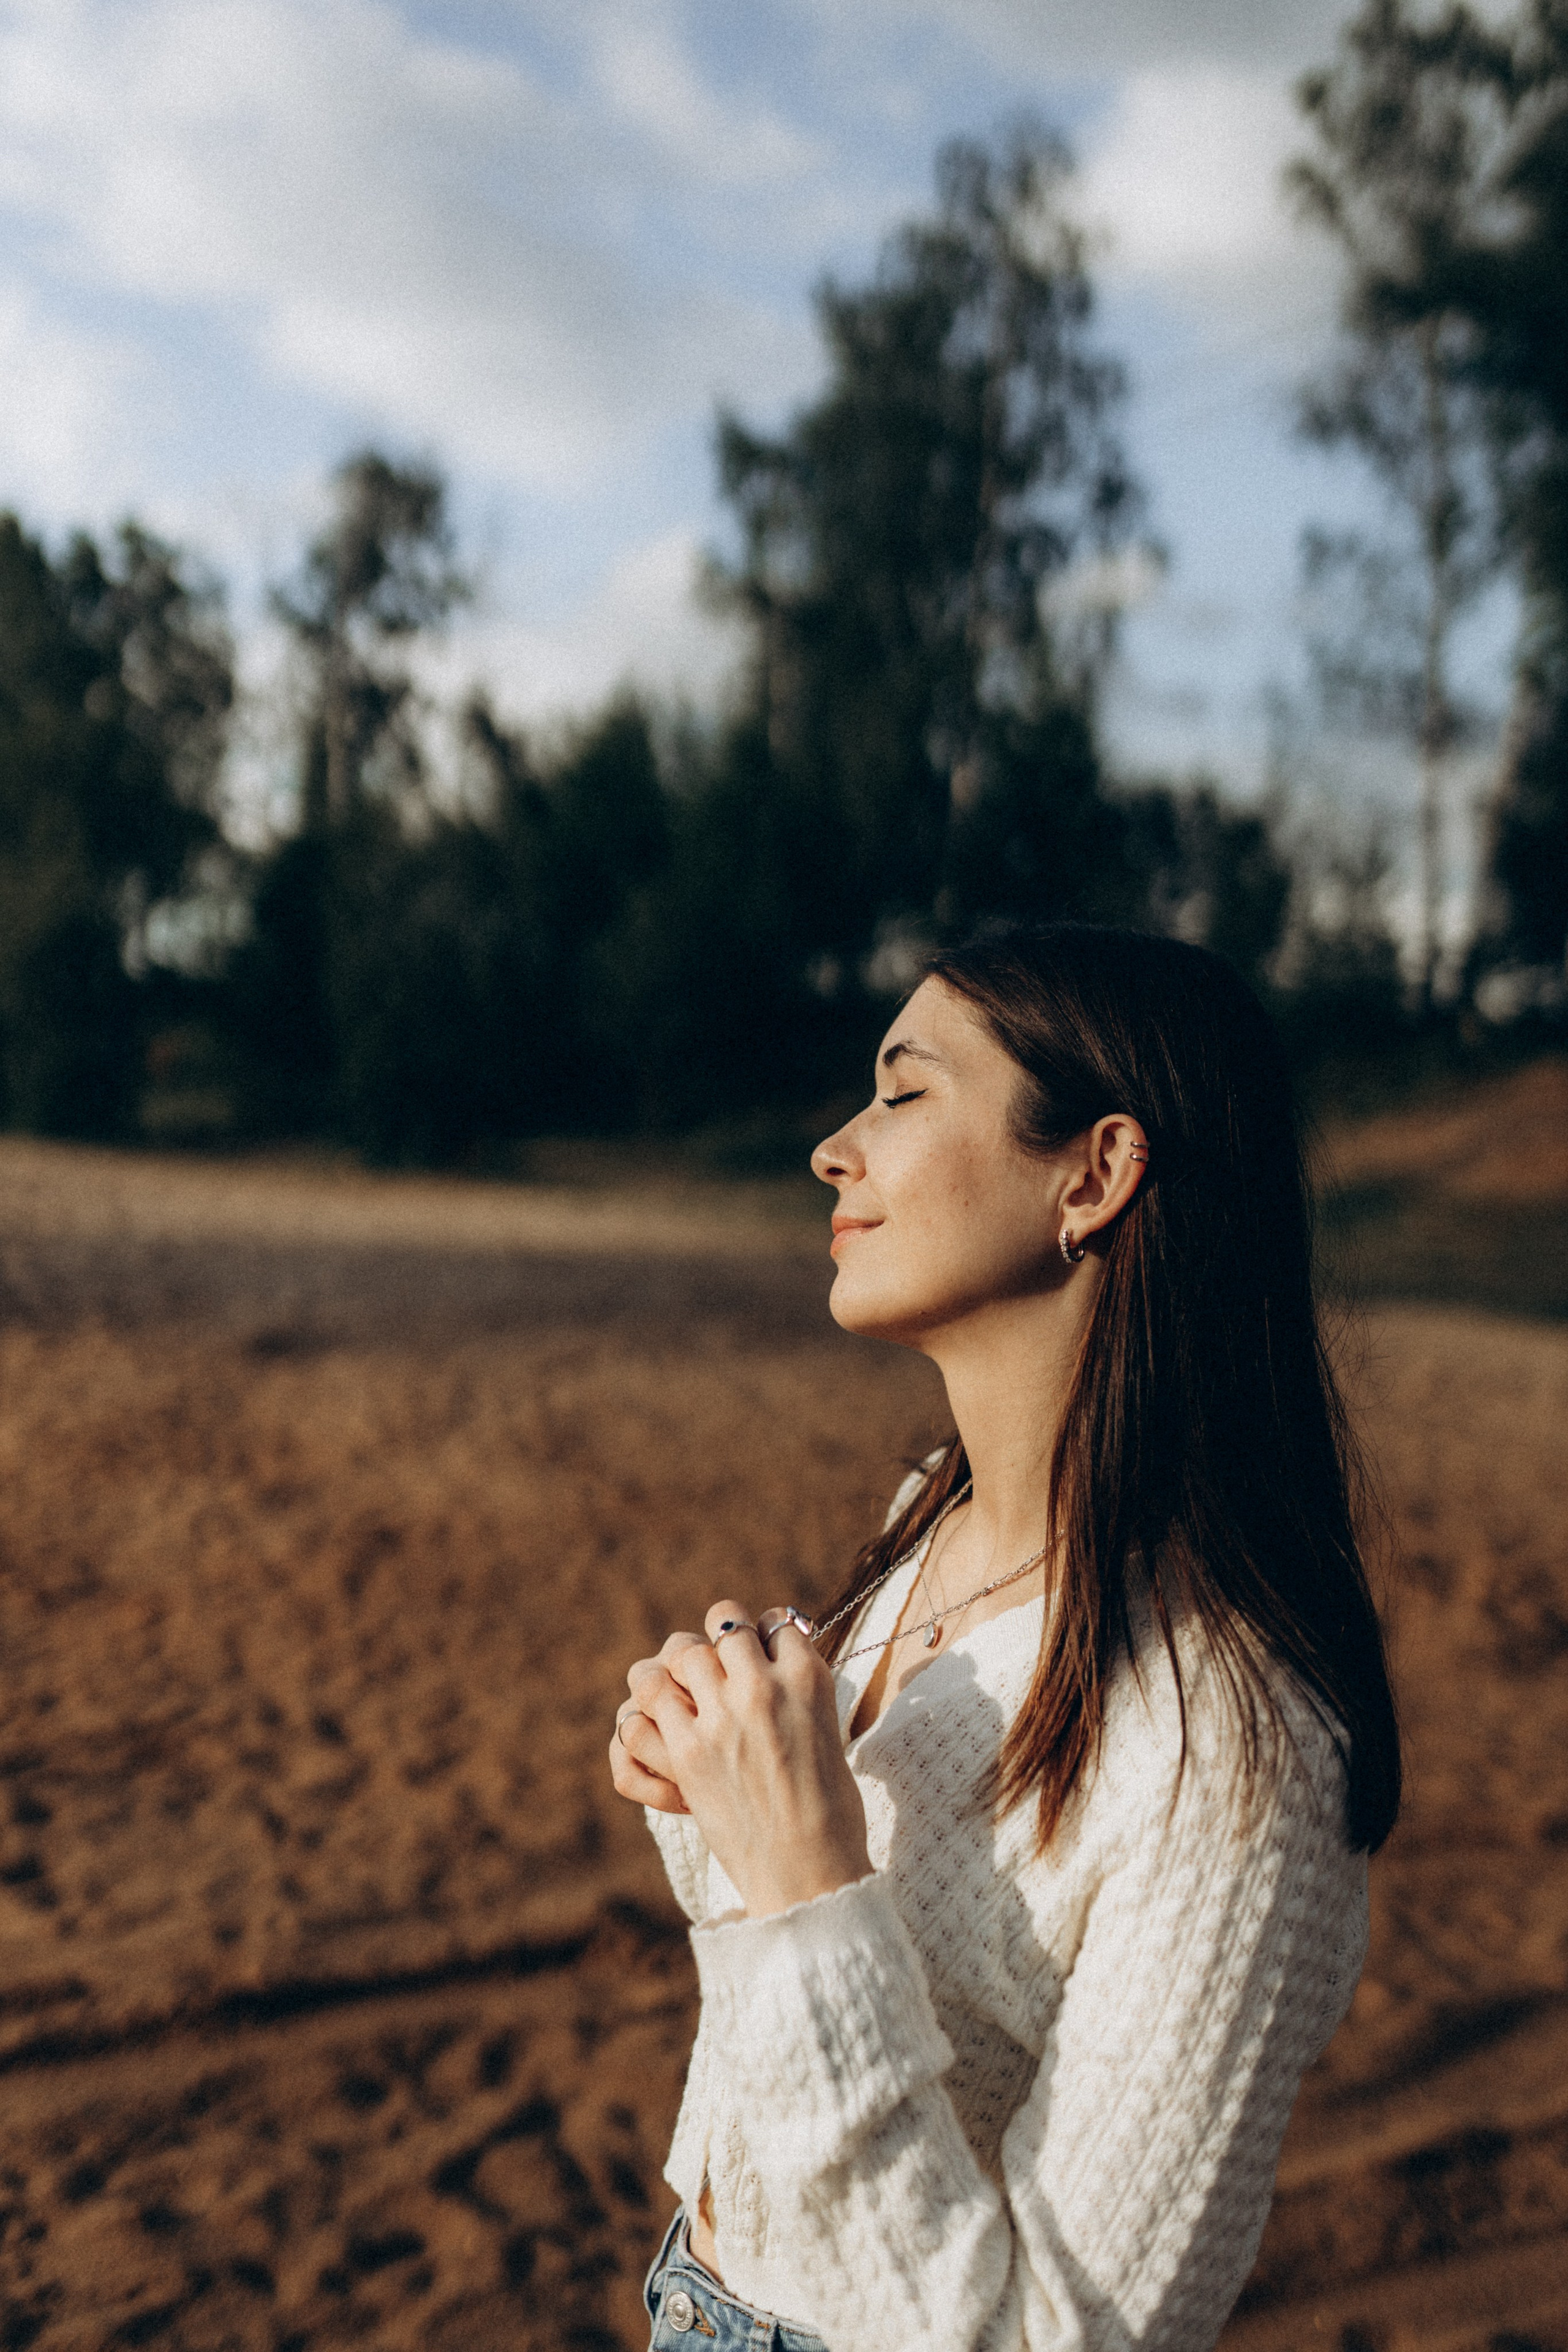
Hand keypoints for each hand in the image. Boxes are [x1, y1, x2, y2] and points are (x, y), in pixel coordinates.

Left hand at [618, 1600, 871, 1918]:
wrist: (809, 1871)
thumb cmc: (831, 1808)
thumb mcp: (827, 1732)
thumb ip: (800, 1693)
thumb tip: (779, 1661)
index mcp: (808, 1679)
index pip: (776, 1622)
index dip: (764, 1633)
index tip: (760, 1646)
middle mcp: (763, 1687)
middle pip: (726, 1626)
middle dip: (720, 1640)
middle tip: (719, 1661)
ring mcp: (722, 1716)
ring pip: (684, 1653)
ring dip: (681, 1664)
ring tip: (683, 1681)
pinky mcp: (688, 1752)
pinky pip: (651, 1701)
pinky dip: (651, 1707)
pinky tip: (661, 1718)